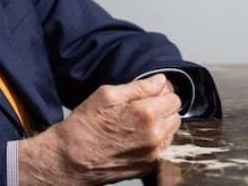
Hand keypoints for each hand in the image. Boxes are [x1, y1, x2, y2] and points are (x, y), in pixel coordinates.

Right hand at [18, 74, 181, 184]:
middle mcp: (155, 136)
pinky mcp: (149, 166)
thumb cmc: (85, 126)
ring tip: (135, 122)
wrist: (72, 159)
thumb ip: (138, 87)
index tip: (148, 92)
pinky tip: (134, 136)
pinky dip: (154, 140)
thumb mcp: (106, 95)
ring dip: (160, 124)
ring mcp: (153, 154)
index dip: (160, 92)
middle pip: (176, 115)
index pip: (173, 97)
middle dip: (162, 107)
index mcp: (146, 114)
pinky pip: (162, 148)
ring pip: (171, 132)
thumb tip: (160, 81)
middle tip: (140, 106)